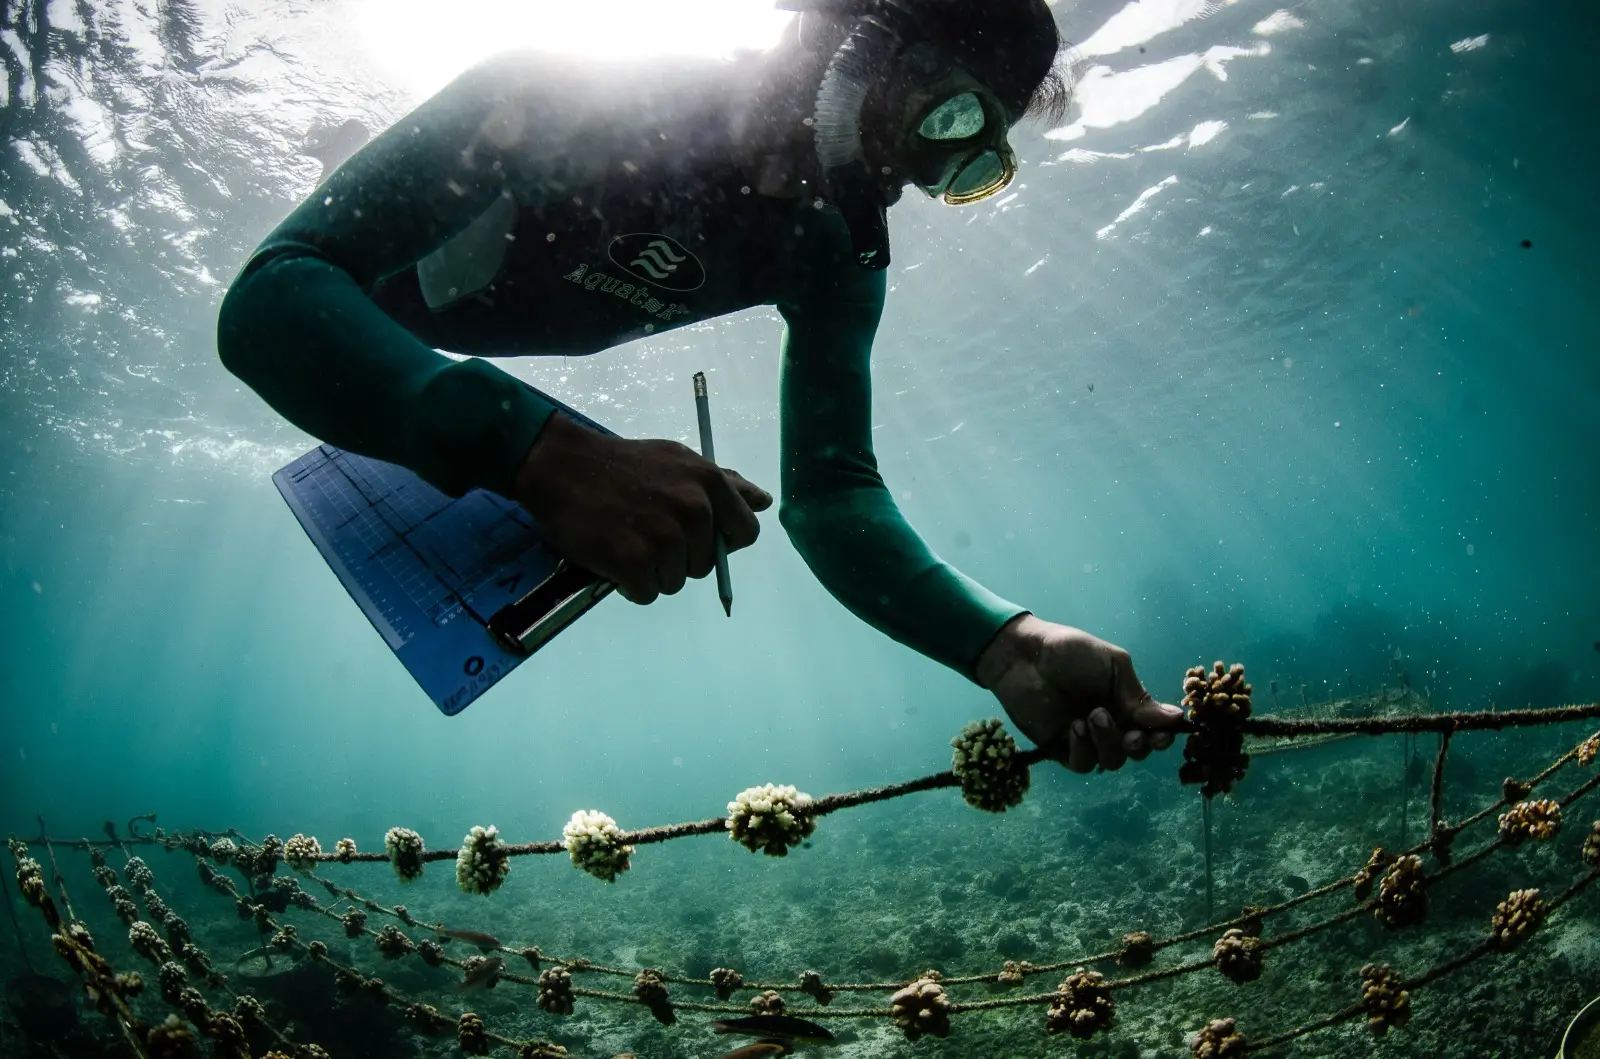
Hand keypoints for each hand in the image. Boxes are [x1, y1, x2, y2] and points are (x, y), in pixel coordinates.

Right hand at [512, 413, 772, 603]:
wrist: (563, 466)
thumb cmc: (623, 463)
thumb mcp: (679, 460)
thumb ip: (725, 483)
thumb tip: (763, 502)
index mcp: (709, 484)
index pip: (745, 532)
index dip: (722, 541)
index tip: (696, 536)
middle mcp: (694, 511)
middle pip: (705, 564)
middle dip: (679, 556)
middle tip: (647, 531)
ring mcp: (664, 539)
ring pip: (675, 581)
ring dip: (652, 571)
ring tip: (628, 540)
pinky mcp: (633, 563)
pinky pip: (646, 594)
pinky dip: (629, 584)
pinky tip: (614, 556)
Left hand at [976, 615, 1182, 772]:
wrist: (1026, 655)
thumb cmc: (1070, 652)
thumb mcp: (1113, 665)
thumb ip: (1138, 696)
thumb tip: (1176, 719)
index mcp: (1127, 703)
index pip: (1153, 729)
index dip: (1162, 736)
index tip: (1162, 735)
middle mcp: (1110, 724)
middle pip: (1136, 751)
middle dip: (1139, 746)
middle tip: (1131, 735)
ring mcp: (1086, 738)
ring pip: (1111, 761)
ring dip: (1108, 743)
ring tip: (1093, 716)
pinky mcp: (1060, 748)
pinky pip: (1083, 764)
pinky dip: (1084, 749)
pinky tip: (1075, 727)